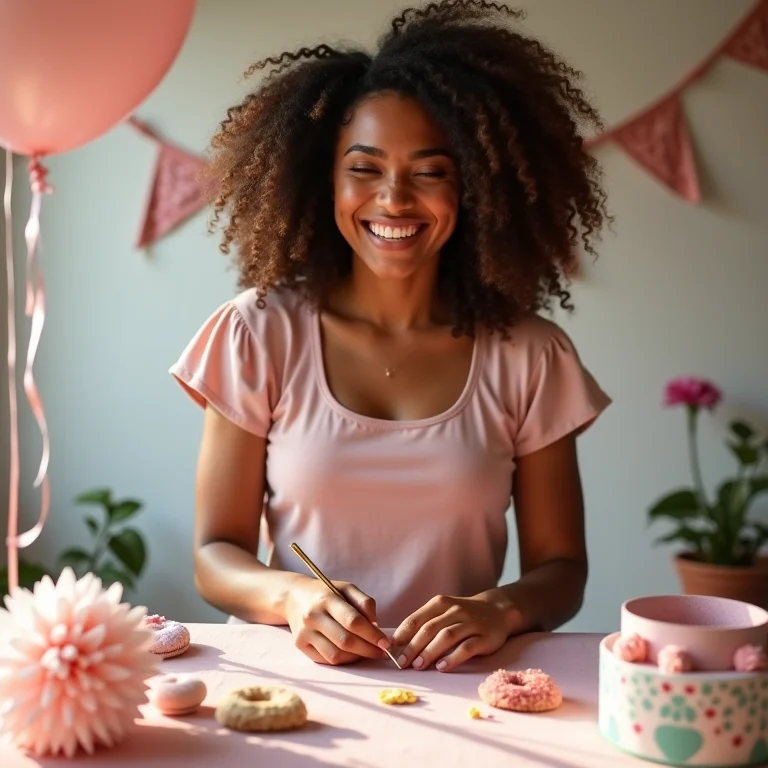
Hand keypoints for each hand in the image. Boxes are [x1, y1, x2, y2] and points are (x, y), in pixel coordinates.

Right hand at [284, 576, 392, 665]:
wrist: (293, 596)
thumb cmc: (326, 592)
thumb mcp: (347, 588)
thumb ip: (364, 603)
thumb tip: (376, 625)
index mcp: (327, 599)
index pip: (353, 621)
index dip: (372, 635)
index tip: (386, 643)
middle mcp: (313, 616)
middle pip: (345, 641)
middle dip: (368, 650)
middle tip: (382, 653)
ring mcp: (305, 632)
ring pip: (335, 655)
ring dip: (356, 657)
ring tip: (367, 652)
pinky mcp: (300, 644)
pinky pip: (326, 659)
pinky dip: (343, 660)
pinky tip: (352, 654)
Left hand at [392, 591, 516, 671]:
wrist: (498, 610)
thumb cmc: (463, 615)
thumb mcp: (444, 611)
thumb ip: (425, 623)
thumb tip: (398, 643)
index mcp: (440, 603)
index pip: (417, 618)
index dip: (402, 634)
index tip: (390, 649)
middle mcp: (455, 610)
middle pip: (429, 629)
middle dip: (412, 647)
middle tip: (401, 663)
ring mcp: (470, 623)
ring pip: (446, 637)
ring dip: (429, 652)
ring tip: (418, 666)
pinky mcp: (484, 637)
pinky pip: (467, 647)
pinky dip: (452, 657)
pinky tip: (441, 667)